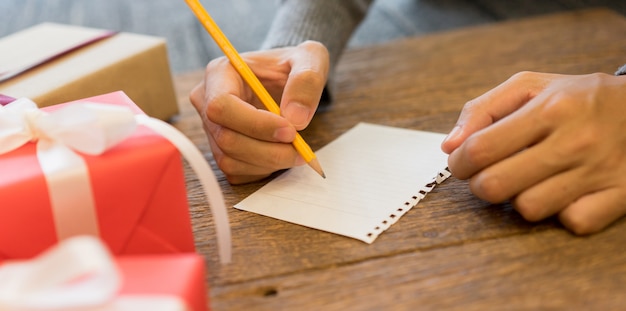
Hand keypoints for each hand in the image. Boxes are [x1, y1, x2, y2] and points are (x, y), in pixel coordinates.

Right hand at [190, 41, 328, 183]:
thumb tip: (295, 118)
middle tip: (301, 150)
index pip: (222, 105)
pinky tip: (280, 154)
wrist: (288, 80)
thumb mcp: (310, 59)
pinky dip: (263, 170)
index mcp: (219, 73)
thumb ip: (306, 82)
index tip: (290, 130)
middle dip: (268, 150)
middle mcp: (206, 102)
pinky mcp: (220, 150)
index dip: (255, 124)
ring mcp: (211, 129)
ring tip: (296, 151)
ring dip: (269, 162)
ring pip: (230, 160)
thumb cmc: (293, 66)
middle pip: (226, 138)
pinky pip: (236, 172)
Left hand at [441, 71, 625, 233]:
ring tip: (528, 180)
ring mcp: (599, 171)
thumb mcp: (529, 86)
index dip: (459, 162)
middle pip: (495, 185)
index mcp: (549, 109)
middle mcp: (575, 140)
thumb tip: (449, 146)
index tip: (462, 162)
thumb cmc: (576, 98)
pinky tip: (561, 193)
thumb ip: (482, 110)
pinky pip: (572, 222)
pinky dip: (561, 213)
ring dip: (519, 199)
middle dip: (480, 184)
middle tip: (489, 173)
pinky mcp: (621, 194)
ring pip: (528, 209)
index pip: (479, 150)